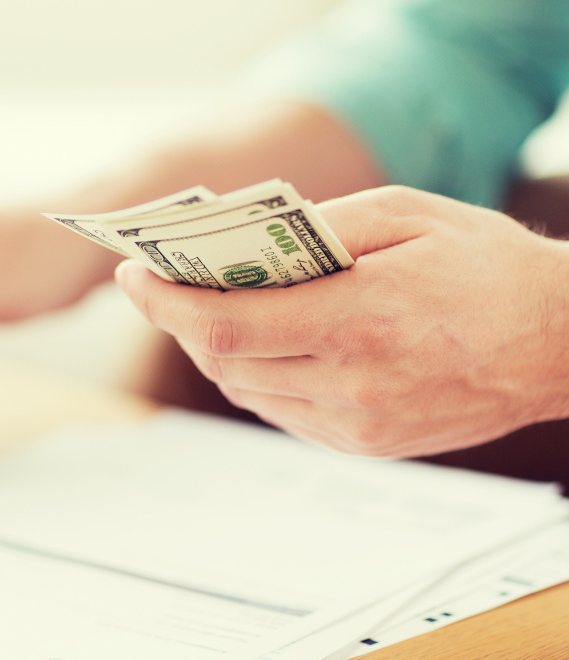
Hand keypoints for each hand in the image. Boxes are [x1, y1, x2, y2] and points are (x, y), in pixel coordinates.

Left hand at [115, 186, 568, 457]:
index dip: (166, 303)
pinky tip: (263, 340)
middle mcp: (353, 385)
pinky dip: (256, 374)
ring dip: (215, 349)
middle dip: (181, 319)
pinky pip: (281, 410)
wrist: (563, 344)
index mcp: (360, 320)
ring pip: (246, 391)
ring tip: (208, 305)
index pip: (227, 325)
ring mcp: (358, 425)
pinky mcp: (365, 445)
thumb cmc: (488, 267)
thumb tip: (244, 240)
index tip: (134, 276)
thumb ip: (318, 226)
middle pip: (225, 361)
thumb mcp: (407, 214)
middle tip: (161, 283)